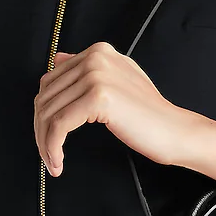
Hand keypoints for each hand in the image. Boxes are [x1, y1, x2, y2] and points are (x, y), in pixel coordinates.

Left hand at [34, 43, 198, 176]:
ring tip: (52, 162)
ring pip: (49, 113)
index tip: (47, 136)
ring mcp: (96, 75)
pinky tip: (58, 162)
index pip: (51, 81)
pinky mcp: (98, 97)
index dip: (43, 114)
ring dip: (45, 143)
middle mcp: (95, 58)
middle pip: (46, 97)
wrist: (173, 130)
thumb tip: (57, 58)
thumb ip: (88, 69)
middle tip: (47, 155)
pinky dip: (53, 147)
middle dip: (41, 131)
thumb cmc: (148, 114)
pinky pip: (59, 126)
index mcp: (98, 52)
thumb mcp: (118, 80)